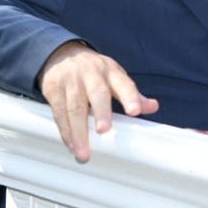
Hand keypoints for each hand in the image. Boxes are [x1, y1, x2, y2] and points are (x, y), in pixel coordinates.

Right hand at [37, 42, 159, 162]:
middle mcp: (92, 74)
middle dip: (101, 111)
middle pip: (97, 92)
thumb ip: (132, 93)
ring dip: (79, 131)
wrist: (62, 54)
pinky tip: (71, 144)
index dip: (130, 97)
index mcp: (111, 72)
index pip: (124, 83)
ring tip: (83, 153)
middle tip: (104, 130)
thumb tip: (153, 107)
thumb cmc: (94, 71)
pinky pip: (59, 111)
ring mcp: (71, 81)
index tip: (135, 111)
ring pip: (75, 106)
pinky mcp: (53, 89)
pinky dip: (65, 130)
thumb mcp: (114, 76)